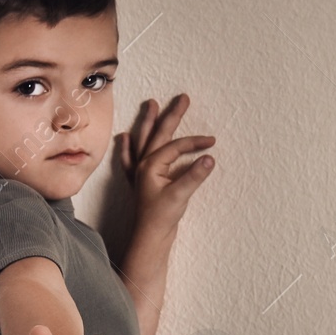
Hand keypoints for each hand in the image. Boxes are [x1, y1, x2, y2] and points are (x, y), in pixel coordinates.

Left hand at [117, 93, 216, 234]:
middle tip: (182, 98)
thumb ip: (194, 175)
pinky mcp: (141, 181)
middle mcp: (143, 164)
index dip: (195, 142)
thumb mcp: (180, 195)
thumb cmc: (162, 218)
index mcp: (151, 165)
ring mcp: (140, 172)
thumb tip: (209, 157)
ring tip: (151, 104)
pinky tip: (124, 137)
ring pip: (144, 140)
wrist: (150, 237)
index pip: (176, 146)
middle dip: (171, 115)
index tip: (211, 142)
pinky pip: (131, 158)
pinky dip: (127, 147)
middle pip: (158, 134)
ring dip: (147, 122)